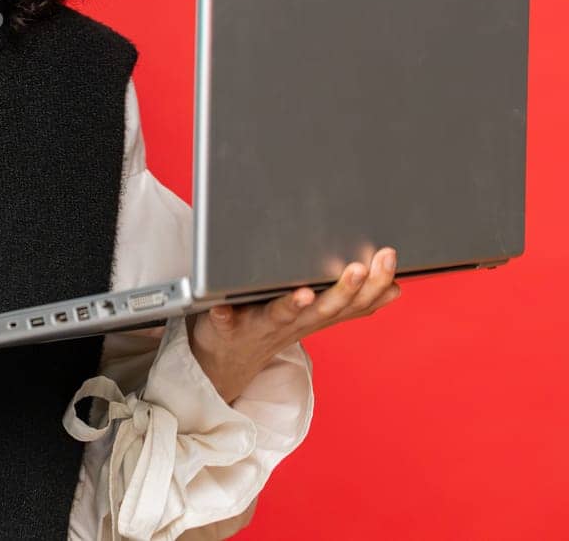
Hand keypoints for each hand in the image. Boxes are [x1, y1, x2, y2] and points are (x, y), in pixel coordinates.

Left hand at [188, 246, 402, 402]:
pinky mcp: (225, 328)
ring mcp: (259, 326)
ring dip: (294, 304)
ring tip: (305, 292)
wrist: (228, 361)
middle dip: (345, 290)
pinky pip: (225, 322)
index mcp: (316, 316)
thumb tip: (395, 288)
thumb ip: (350, 301)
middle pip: (325, 309)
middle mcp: (293, 322)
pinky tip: (221, 308)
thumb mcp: (317, 315)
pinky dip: (224, 316)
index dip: (374, 283)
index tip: (389, 256)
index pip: (353, 302)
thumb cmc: (274, 326)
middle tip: (361, 268)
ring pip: (281, 315)